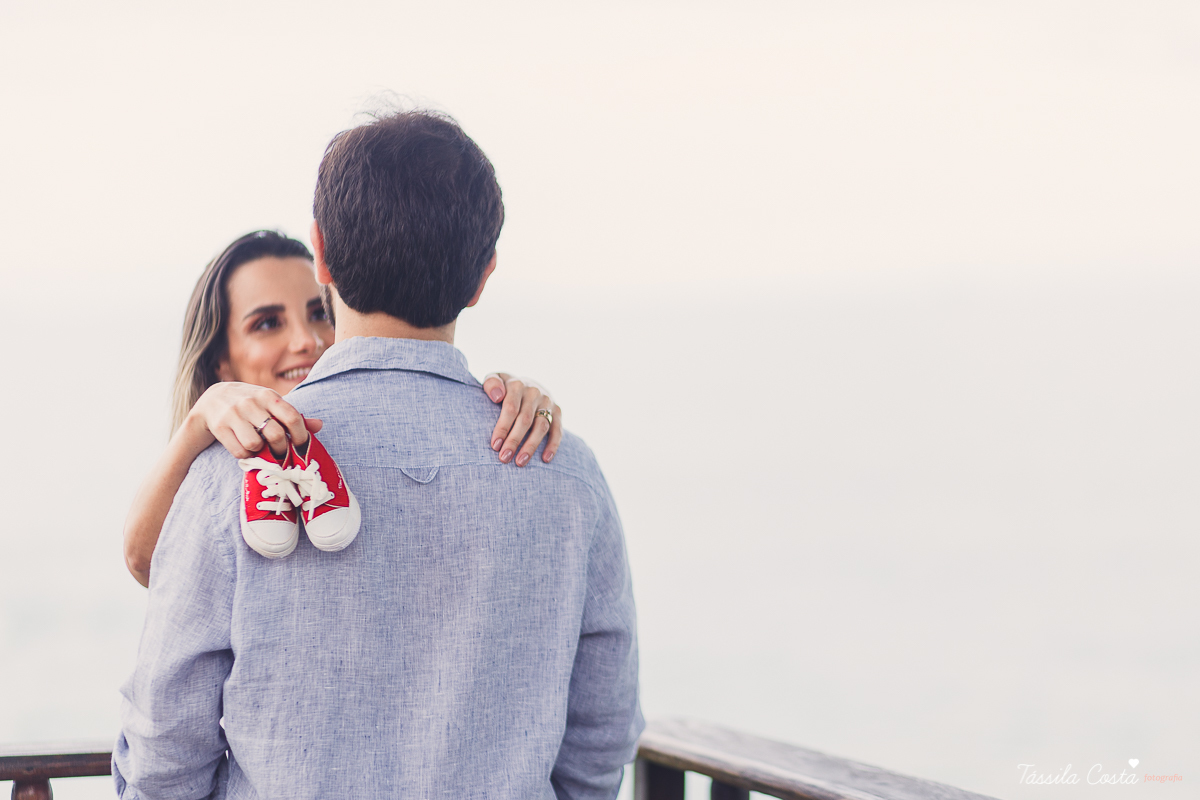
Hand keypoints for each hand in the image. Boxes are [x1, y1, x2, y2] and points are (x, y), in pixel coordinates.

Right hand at [188, 382, 321, 459]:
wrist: (212, 400)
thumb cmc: (251, 404)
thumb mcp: (271, 404)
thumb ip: (293, 415)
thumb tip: (320, 425)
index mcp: (268, 395)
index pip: (292, 417)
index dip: (301, 436)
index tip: (301, 445)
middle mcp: (251, 402)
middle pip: (276, 435)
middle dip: (281, 449)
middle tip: (281, 452)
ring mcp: (233, 414)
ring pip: (255, 445)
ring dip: (260, 451)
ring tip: (259, 446)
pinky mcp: (220, 427)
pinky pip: (239, 451)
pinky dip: (245, 455)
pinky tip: (244, 447)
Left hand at [482, 373, 562, 465]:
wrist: (527, 384)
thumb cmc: (504, 388)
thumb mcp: (495, 379)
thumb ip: (491, 384)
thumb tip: (498, 396)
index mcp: (517, 385)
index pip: (510, 408)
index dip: (503, 427)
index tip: (495, 445)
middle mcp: (534, 392)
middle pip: (525, 420)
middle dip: (514, 440)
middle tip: (504, 458)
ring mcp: (548, 402)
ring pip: (541, 426)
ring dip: (531, 446)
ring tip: (520, 462)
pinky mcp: (558, 411)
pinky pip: (558, 430)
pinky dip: (553, 445)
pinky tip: (545, 459)